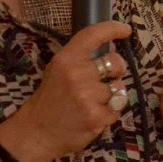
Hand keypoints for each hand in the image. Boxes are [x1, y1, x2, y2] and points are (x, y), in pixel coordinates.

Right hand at [0, 20, 131, 161]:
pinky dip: (109, 113)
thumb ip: (80, 60)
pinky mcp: (96, 117)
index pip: (93, 35)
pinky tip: (94, 116)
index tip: (126, 30)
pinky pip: (117, 109)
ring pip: (119, 88)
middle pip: (116, 62)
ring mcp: (88, 96)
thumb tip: (111, 51)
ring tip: (94, 103)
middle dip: (117, 70)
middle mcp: (77, 74)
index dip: (112, 29)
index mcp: (66, 59)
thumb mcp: (57, 71)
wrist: (37, 132)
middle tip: (106, 79)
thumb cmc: (49, 99)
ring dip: (112, 96)